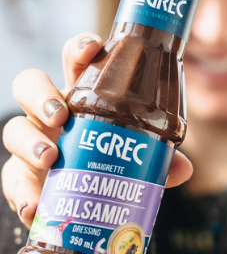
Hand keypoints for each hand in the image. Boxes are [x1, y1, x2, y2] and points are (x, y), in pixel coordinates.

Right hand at [2, 33, 192, 226]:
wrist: (86, 203)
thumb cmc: (112, 165)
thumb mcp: (139, 159)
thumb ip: (158, 160)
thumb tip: (182, 169)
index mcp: (84, 98)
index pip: (75, 61)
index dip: (79, 48)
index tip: (91, 48)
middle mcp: (53, 113)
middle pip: (29, 84)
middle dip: (41, 94)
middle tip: (61, 115)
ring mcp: (33, 142)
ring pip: (14, 129)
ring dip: (29, 142)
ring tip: (51, 158)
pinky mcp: (22, 176)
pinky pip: (12, 179)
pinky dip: (22, 193)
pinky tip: (35, 205)